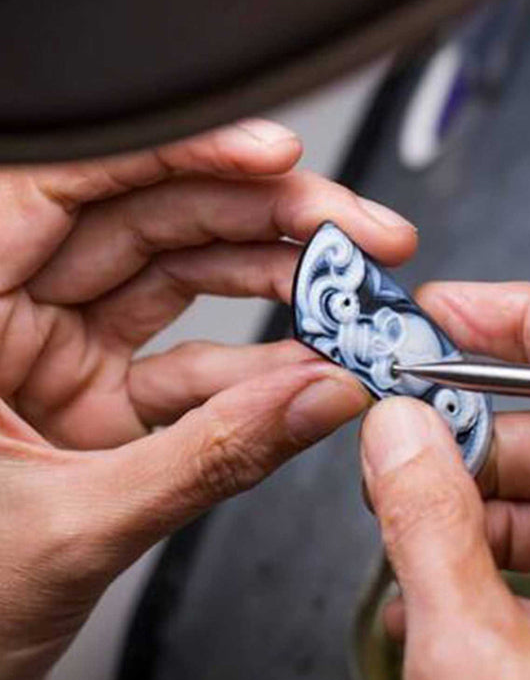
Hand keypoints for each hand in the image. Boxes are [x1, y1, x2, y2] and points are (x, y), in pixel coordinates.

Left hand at [0, 119, 416, 679]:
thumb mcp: (74, 526)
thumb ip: (211, 458)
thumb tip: (318, 399)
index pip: (69, 184)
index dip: (179, 154)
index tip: (272, 156)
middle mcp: (7, 313)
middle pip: (147, 224)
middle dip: (261, 218)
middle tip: (346, 227)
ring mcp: (57, 354)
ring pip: (178, 281)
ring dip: (273, 283)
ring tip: (346, 290)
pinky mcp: (97, 396)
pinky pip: (191, 361)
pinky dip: (258, 366)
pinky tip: (310, 367)